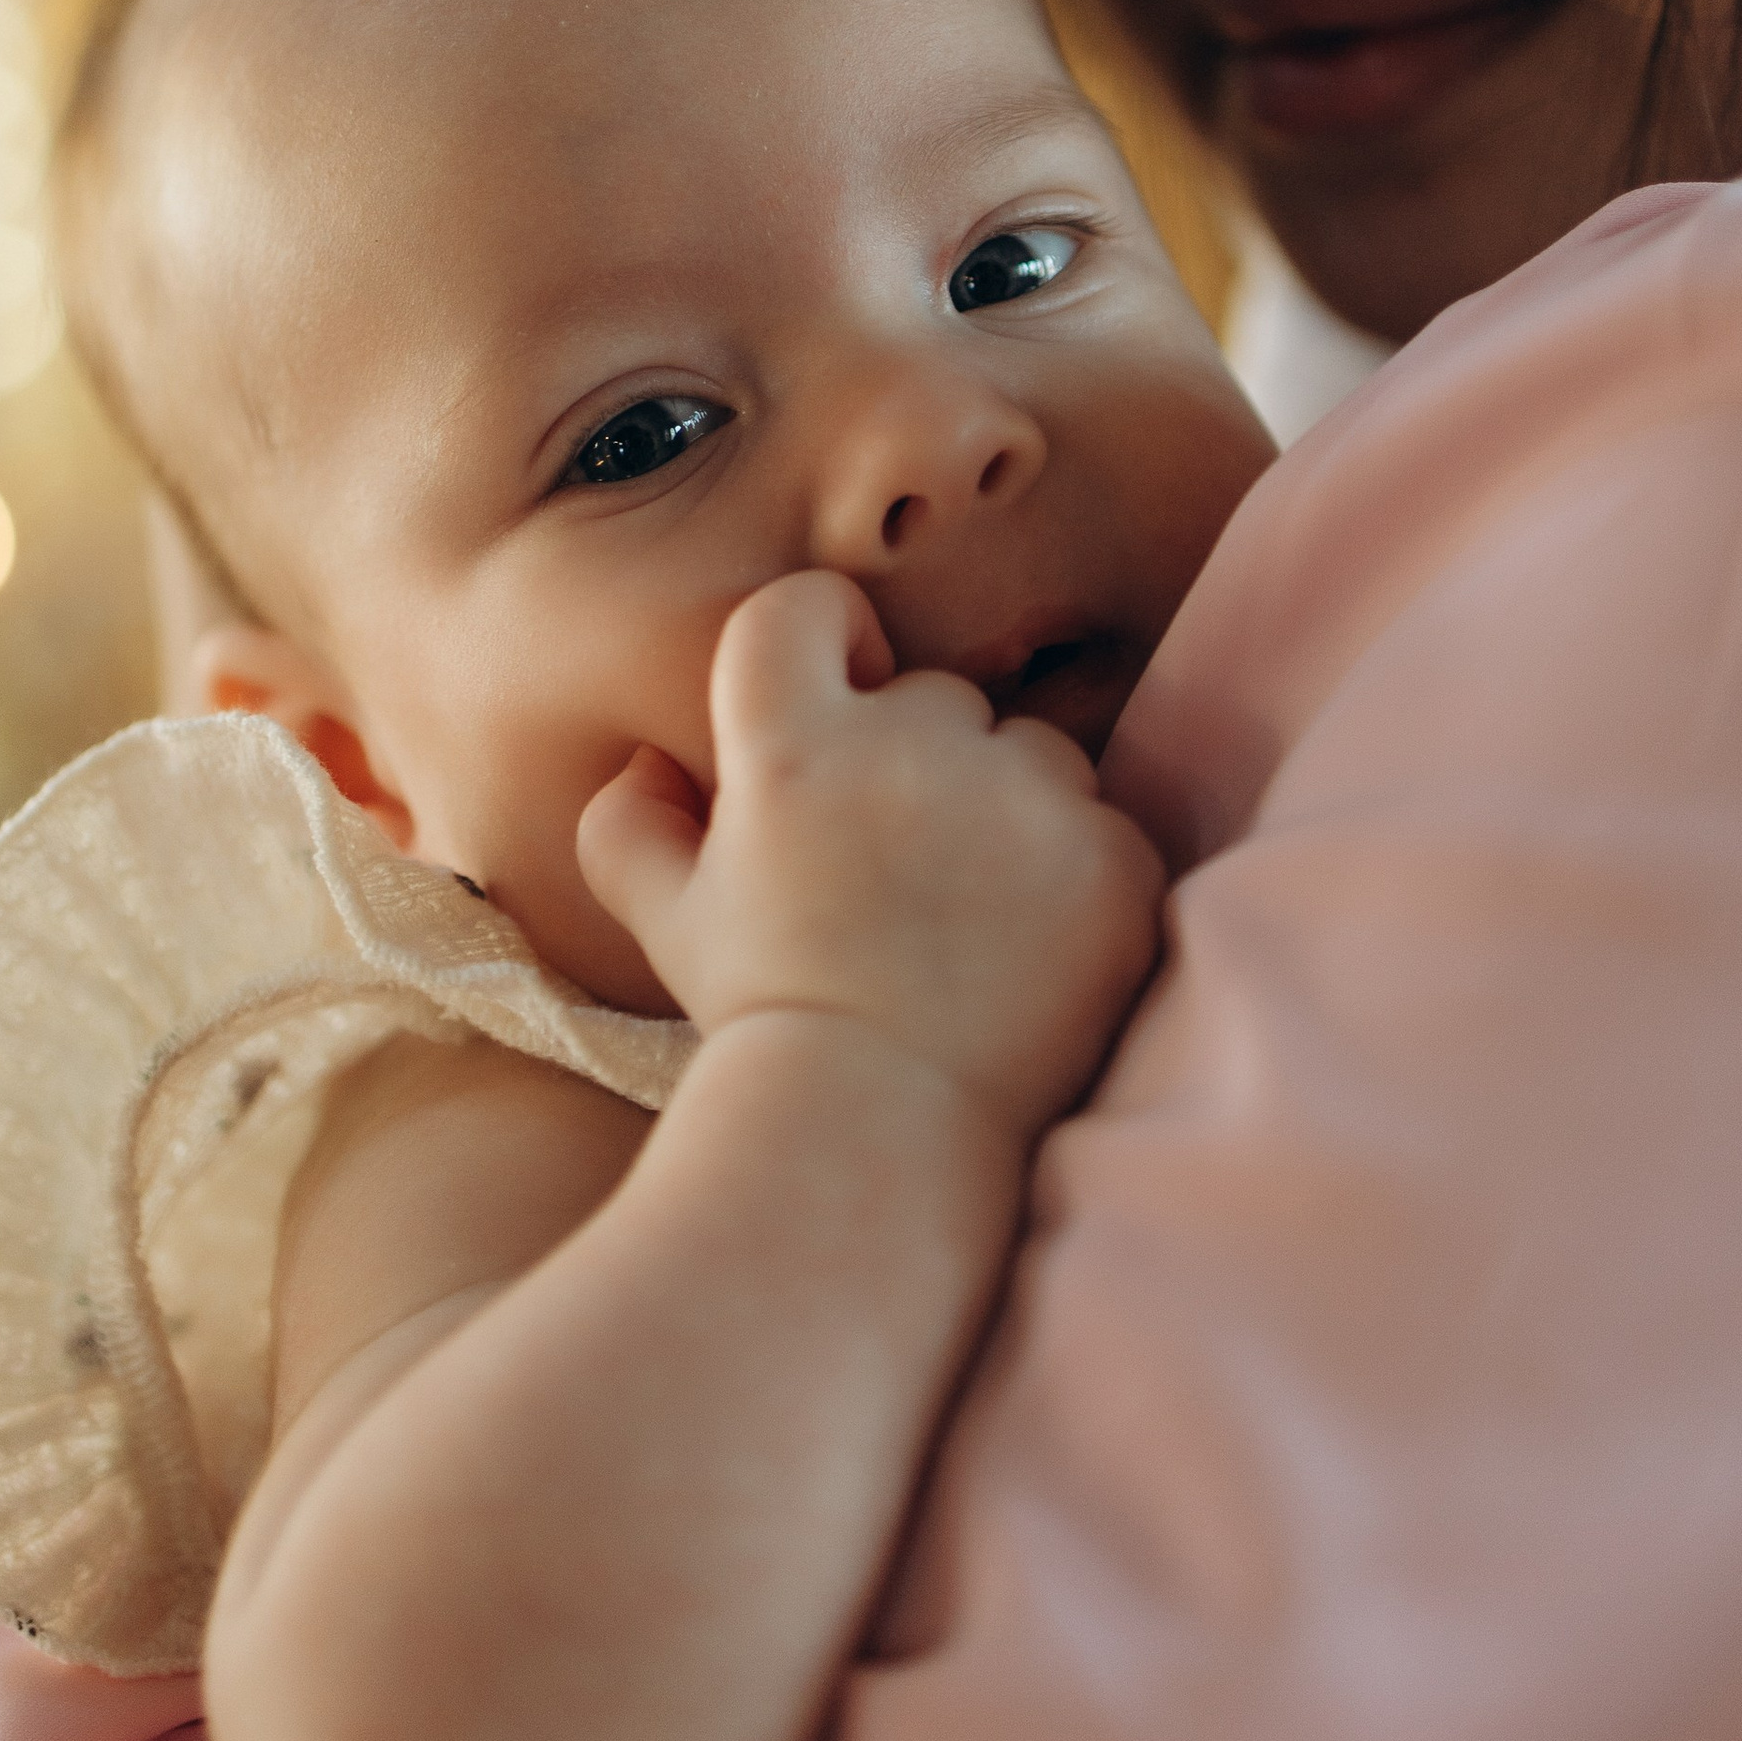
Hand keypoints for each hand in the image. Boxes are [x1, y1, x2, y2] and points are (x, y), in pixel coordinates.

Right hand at [578, 570, 1163, 1145]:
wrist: (882, 1132)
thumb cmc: (764, 1020)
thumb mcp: (663, 923)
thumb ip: (630, 823)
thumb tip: (651, 763)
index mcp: (792, 747)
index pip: (806, 608)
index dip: (822, 642)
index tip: (837, 703)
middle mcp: (912, 749)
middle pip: (933, 695)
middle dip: (916, 759)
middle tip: (893, 869)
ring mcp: (1024, 802)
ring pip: (1028, 752)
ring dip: (1006, 806)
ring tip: (967, 915)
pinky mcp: (1111, 861)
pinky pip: (1101, 825)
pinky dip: (1075, 875)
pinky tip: (1030, 951)